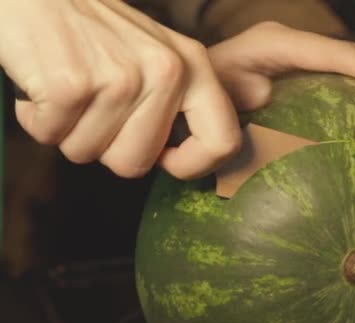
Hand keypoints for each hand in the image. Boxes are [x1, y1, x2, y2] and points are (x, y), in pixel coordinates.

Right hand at [0, 0, 240, 179]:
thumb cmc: (93, 30)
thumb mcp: (155, 56)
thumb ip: (175, 104)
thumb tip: (175, 157)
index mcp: (194, 66)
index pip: (223, 142)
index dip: (192, 166)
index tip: (163, 158)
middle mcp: (166, 72)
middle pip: (135, 163)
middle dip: (104, 148)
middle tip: (94, 111)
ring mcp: (121, 78)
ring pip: (88, 153)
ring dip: (68, 131)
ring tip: (70, 90)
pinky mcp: (73, 85)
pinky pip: (50, 136)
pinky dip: (37, 120)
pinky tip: (43, 88)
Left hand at [206, 21, 354, 114]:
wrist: (193, 89)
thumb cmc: (202, 94)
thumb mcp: (215, 94)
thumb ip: (236, 95)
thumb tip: (266, 96)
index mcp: (276, 45)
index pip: (336, 55)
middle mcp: (297, 45)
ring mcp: (305, 58)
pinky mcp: (310, 74)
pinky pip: (353, 79)